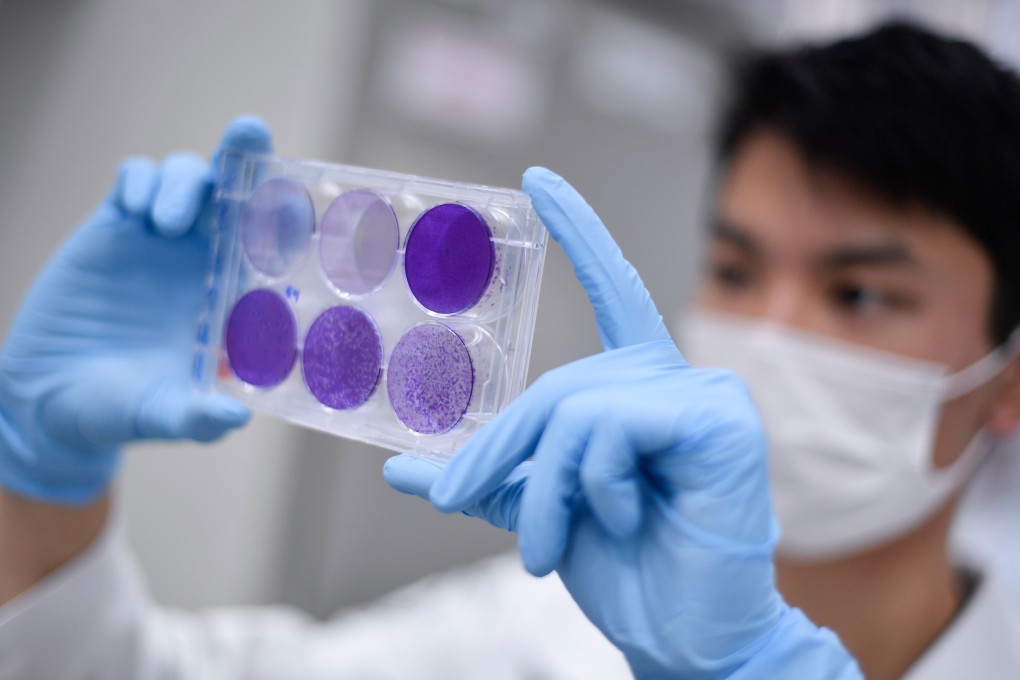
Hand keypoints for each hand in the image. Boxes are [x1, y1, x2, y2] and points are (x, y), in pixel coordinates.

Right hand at [0, 117, 271, 504]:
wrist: (52, 402)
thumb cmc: (124, 411)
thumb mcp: (163, 416)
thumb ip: (197, 418)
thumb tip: (233, 418)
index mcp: (232, 297)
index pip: (271, 245)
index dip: (287, 213)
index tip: (305, 189)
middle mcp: (205, 262)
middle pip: (235, 193)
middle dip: (245, 155)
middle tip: (249, 132)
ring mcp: (160, 242)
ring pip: (189, 179)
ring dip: (185, 183)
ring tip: (165, 225)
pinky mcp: (114, 230)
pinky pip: (136, 180)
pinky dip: (142, 182)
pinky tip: (136, 212)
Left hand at [385, 168, 859, 677]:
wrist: (681, 635)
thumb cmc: (625, 568)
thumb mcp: (539, 509)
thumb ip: (485, 476)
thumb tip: (402, 468)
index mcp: (640, 388)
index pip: (610, 290)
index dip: (579, 232)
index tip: (539, 182)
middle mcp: (675, 379)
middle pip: (556, 386)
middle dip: (499, 452)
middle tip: (461, 502)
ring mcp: (704, 395)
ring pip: (574, 408)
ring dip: (541, 488)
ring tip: (543, 547)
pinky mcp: (719, 421)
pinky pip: (610, 427)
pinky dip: (592, 483)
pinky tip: (624, 517)